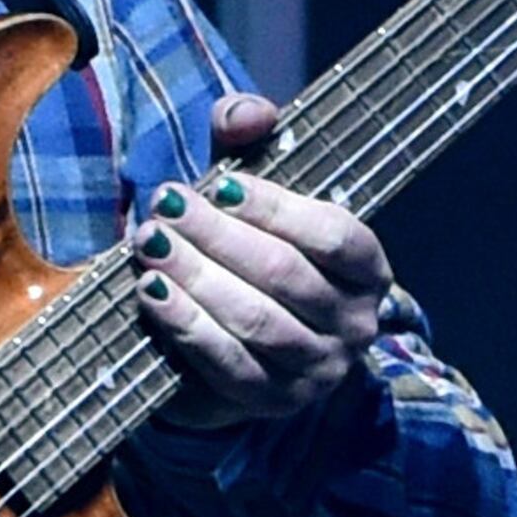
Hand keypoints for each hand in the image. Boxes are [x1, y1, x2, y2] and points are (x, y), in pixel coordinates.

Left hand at [134, 93, 396, 430]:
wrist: (244, 340)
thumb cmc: (253, 248)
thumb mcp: (254, 190)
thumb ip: (250, 138)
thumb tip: (247, 115)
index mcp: (367, 267)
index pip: (332, 234)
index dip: (275, 208)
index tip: (218, 184)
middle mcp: (356, 322)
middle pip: (284, 274)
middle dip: (217, 237)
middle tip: (164, 206)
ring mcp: (318, 369)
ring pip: (255, 319)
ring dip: (195, 277)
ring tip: (149, 243)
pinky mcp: (273, 402)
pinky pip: (227, 363)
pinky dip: (185, 326)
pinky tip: (151, 293)